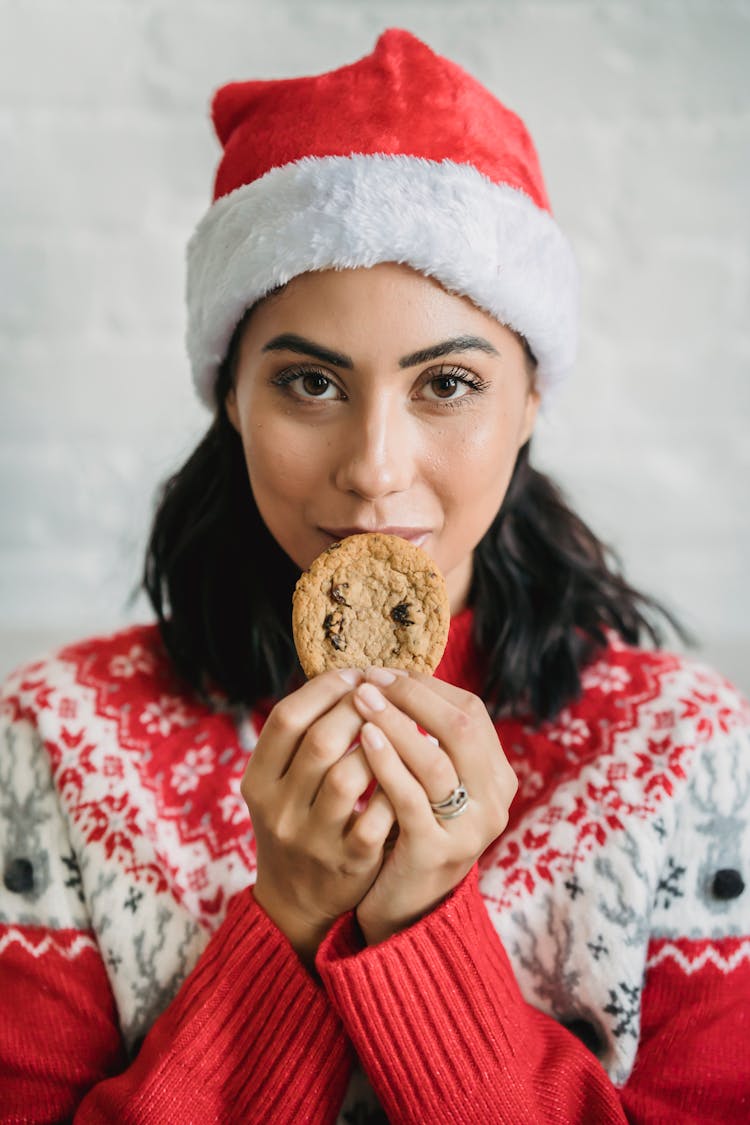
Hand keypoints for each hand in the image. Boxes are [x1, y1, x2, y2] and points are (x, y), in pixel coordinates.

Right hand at [241, 669, 395, 963]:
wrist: (297, 901)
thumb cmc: (299, 820)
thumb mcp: (281, 783)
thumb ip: (303, 737)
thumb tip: (350, 674)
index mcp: (258, 781)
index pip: (286, 718)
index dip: (323, 690)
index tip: (354, 676)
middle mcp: (278, 809)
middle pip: (320, 741)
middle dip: (359, 710)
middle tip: (384, 696)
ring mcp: (312, 838)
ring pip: (349, 776)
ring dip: (380, 746)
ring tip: (398, 730)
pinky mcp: (348, 862)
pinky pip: (377, 816)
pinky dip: (396, 788)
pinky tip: (409, 773)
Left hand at [351, 670, 517, 945]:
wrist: (404, 913)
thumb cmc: (408, 834)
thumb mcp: (429, 786)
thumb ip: (425, 741)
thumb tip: (392, 676)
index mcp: (497, 778)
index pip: (471, 712)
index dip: (426, 688)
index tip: (384, 673)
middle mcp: (494, 802)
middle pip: (461, 729)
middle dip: (412, 697)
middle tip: (370, 679)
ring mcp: (469, 830)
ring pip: (436, 760)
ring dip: (396, 723)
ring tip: (361, 699)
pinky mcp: (437, 853)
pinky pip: (411, 797)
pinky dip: (387, 762)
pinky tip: (363, 739)